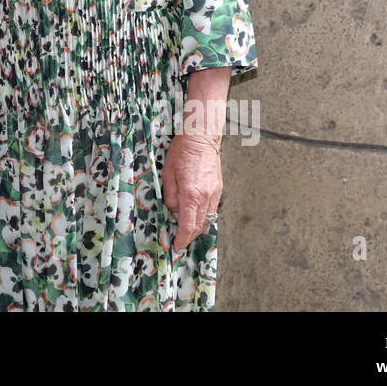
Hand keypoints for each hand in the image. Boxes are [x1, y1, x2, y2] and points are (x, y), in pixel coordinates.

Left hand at [161, 132, 221, 250]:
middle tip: (179, 241)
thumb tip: (174, 212)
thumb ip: (170, 196)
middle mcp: (206, 196)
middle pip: (199, 226)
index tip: (177, 247)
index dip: (182, 239)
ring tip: (186, 231)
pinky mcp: (219, 189)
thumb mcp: (167, 174)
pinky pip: (212, 210)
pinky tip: (195, 216)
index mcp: (191, 194)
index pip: (188, 225)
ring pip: (207, 219)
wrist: (201, 138)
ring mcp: (215, 193)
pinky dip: (204, 217)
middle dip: (189, 237)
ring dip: (197, 228)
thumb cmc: (181, 152)